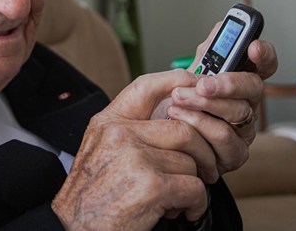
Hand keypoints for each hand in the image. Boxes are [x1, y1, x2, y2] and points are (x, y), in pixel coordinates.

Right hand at [52, 70, 218, 230]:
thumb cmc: (90, 198)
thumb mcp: (100, 151)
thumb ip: (129, 131)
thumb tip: (172, 119)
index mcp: (108, 123)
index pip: (146, 87)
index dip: (177, 83)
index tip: (196, 90)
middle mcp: (120, 134)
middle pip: (183, 129)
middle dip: (202, 152)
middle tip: (204, 169)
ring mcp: (135, 158)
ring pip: (190, 162)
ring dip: (194, 184)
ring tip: (179, 198)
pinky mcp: (150, 186)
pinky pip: (194, 187)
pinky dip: (196, 204)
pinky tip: (183, 211)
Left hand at [165, 23, 277, 174]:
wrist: (157, 136)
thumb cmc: (176, 103)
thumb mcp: (189, 72)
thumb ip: (208, 51)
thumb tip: (222, 26)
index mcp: (240, 80)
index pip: (264, 63)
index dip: (264, 54)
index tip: (253, 46)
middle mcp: (248, 103)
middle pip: (254, 88)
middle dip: (227, 83)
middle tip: (202, 83)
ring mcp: (245, 129)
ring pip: (238, 113)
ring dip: (204, 105)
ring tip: (177, 99)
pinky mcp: (235, 153)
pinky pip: (224, 138)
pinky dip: (199, 126)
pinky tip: (180, 119)